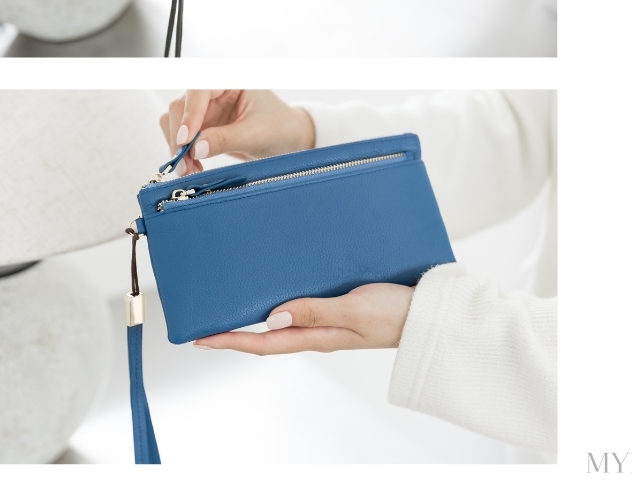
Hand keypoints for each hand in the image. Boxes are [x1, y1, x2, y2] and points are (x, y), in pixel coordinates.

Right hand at [159, 90, 314, 175]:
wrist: (289, 139)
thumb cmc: (280, 128)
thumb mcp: (255, 135)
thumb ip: (224, 139)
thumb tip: (194, 148)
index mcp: (230, 80)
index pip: (199, 89)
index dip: (189, 114)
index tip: (186, 140)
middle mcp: (213, 90)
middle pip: (180, 106)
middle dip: (179, 137)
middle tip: (185, 165)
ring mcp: (205, 107)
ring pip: (174, 122)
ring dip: (177, 147)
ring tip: (190, 169)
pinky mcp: (201, 124)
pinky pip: (180, 136)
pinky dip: (182, 152)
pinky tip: (194, 166)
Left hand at [193, 283, 413, 353]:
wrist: (429, 314)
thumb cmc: (396, 314)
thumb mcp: (354, 311)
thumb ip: (315, 312)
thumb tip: (272, 316)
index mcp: (318, 336)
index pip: (263, 342)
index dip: (230, 341)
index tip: (201, 338)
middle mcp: (318, 331)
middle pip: (267, 335)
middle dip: (236, 331)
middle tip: (208, 321)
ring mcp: (329, 321)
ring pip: (283, 321)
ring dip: (256, 317)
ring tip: (234, 304)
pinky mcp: (340, 307)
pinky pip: (303, 307)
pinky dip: (283, 301)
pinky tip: (278, 289)